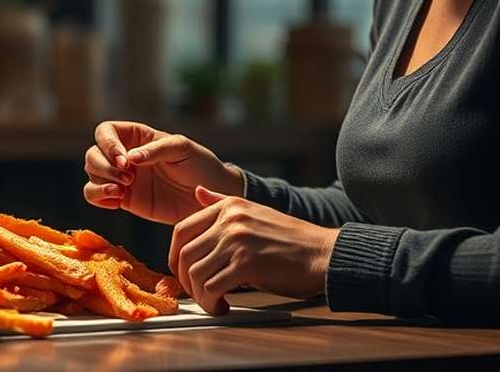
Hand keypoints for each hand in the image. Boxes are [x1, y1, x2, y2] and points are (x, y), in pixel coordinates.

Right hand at [82, 121, 243, 224]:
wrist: (209, 196)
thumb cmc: (199, 165)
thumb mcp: (182, 149)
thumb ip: (155, 150)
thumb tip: (130, 158)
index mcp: (136, 136)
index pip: (105, 132)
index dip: (107, 144)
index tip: (124, 160)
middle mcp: (124, 155)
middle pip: (93, 154)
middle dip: (104, 167)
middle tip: (128, 179)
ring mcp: (121, 177)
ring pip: (91, 175)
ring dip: (100, 182)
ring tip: (121, 192)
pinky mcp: (123, 199)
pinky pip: (95, 196)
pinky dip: (98, 198)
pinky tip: (117, 202)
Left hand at [169, 186, 339, 314]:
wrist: (325, 254)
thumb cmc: (292, 240)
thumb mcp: (253, 211)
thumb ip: (221, 203)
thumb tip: (198, 192)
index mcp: (229, 206)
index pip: (182, 229)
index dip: (175, 256)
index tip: (181, 272)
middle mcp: (230, 220)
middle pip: (184, 253)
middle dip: (185, 280)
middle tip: (196, 293)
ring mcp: (237, 241)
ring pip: (195, 273)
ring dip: (199, 296)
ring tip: (212, 303)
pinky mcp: (247, 264)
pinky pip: (212, 288)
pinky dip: (212, 303)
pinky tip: (223, 307)